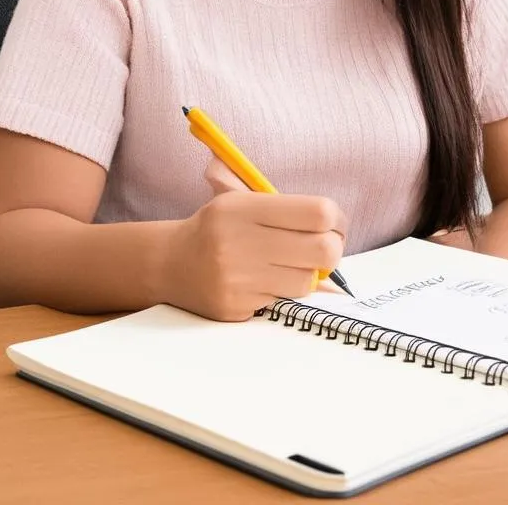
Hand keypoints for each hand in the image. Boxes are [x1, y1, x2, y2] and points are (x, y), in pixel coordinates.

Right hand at [162, 157, 346, 321]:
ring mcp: (237, 279)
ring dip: (305, 273)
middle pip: (324, 250)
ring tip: (286, 263)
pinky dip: (279, 290)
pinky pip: (282, 301)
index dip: (337, 219)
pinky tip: (259, 280)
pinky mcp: (236, 307)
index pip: (318, 212)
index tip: (334, 224)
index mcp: (245, 207)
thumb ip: (286, 208)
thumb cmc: (218, 227)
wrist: (170, 263)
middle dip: (332, 250)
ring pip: (307, 280)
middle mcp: (241, 242)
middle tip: (323, 248)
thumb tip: (336, 232)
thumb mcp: (241, 199)